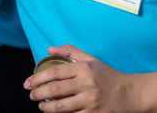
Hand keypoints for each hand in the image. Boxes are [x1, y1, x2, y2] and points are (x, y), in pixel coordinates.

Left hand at [25, 45, 139, 112]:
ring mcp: (90, 101)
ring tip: (41, 106)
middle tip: (32, 95)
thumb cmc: (107, 75)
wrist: (128, 94)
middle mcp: (87, 84)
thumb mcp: (91, 59)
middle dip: (38, 94)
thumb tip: (49, 49)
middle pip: (55, 90)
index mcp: (84, 68)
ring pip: (60, 107)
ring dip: (46, 108)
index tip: (28, 83)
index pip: (55, 71)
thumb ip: (70, 52)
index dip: (38, 77)